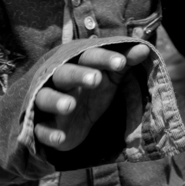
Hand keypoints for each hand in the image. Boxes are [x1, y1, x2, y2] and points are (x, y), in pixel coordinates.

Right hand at [33, 43, 150, 151]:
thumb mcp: (109, 77)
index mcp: (78, 65)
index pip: (89, 56)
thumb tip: (144, 48)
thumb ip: (123, 62)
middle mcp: (59, 81)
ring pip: (45, 97)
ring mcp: (48, 103)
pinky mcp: (42, 125)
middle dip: (78, 75)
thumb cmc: (91, 91)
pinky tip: (59, 138)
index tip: (121, 63)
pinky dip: (48, 133)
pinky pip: (40, 128)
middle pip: (64, 73)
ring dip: (56, 101)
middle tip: (96, 79)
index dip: (104, 58)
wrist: (70, 120)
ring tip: (70, 105)